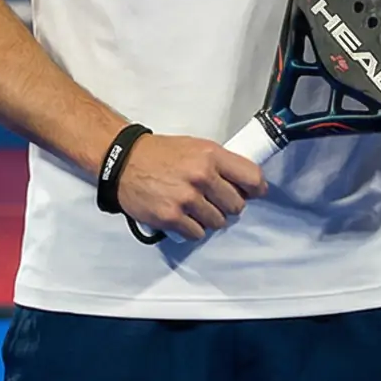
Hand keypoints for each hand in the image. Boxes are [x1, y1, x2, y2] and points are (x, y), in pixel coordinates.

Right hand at [115, 133, 267, 240]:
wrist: (124, 161)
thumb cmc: (160, 154)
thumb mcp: (196, 147)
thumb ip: (221, 163)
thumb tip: (245, 183)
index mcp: (211, 156)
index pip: (252, 177)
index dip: (256, 188)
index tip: (254, 193)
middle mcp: (202, 176)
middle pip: (236, 205)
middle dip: (228, 205)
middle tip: (215, 200)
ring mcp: (187, 198)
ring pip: (218, 222)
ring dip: (210, 218)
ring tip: (196, 207)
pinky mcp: (172, 217)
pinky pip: (197, 233)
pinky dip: (193, 228)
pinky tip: (184, 216)